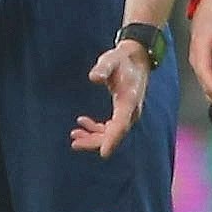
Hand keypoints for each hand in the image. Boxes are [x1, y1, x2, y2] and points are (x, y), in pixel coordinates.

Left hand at [71, 40, 148, 156]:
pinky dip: (96, 129)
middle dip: (95, 141)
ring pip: (111, 133)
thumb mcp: (111, 59)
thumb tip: (94, 77)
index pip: (121, 125)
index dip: (112, 139)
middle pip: (114, 134)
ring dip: (93, 137)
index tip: (103, 153)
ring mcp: (128, 114)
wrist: (136, 58)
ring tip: (74, 135)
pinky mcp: (123, 113)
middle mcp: (131, 111)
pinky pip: (110, 128)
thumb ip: (103, 68)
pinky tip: (82, 122)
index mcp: (129, 101)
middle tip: (74, 142)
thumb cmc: (122, 59)